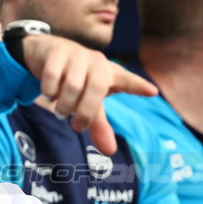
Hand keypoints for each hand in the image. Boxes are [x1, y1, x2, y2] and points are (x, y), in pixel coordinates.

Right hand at [22, 35, 156, 154]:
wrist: (50, 52)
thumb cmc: (79, 80)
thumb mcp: (90, 101)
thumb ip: (99, 125)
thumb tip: (109, 152)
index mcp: (112, 74)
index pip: (128, 81)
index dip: (139, 86)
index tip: (153, 92)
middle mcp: (98, 62)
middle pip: (97, 89)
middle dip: (85, 112)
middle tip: (75, 126)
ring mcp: (78, 54)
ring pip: (72, 85)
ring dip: (64, 105)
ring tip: (61, 111)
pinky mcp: (58, 51)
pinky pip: (52, 76)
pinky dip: (49, 91)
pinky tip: (49, 94)